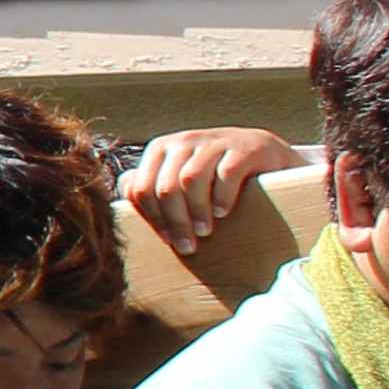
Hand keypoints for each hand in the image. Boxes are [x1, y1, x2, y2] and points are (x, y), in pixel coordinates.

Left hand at [123, 127, 296, 254]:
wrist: (264, 153)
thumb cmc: (215, 173)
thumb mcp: (180, 176)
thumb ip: (151, 185)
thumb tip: (123, 196)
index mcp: (160, 149)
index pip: (141, 188)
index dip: (152, 218)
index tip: (167, 241)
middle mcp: (183, 141)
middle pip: (165, 187)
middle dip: (175, 222)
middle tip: (188, 246)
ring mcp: (213, 141)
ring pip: (190, 180)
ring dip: (196, 212)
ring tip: (205, 232)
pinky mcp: (243, 147)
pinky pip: (225, 174)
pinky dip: (221, 197)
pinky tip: (223, 213)